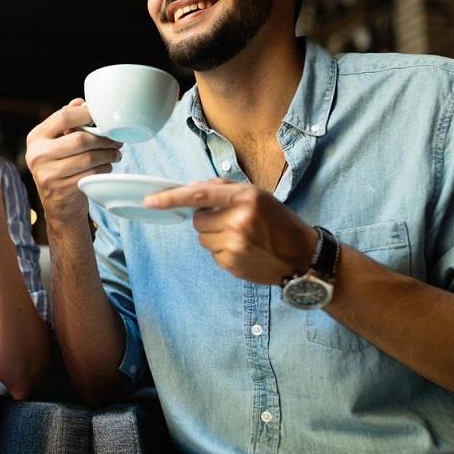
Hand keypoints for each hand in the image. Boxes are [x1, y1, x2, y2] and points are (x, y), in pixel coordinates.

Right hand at [25, 98, 122, 224]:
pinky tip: (107, 167)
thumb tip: (80, 102)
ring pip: (89, 157)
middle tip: (117, 140)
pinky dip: (104, 169)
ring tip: (116, 153)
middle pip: (80, 139)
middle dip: (104, 139)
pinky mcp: (61, 189)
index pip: (63, 116)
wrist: (59, 207)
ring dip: (108, 154)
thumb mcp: (57, 145)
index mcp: (35, 138)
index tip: (103, 116)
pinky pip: (91, 173)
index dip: (87, 113)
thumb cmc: (62, 169)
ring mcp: (47, 174)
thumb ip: (66, 123)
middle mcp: (37, 155)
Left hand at [143, 178, 317, 284]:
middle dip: (208, 219)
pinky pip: (212, 254)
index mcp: (246, 198)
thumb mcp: (257, 195)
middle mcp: (239, 220)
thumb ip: (223, 189)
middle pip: (198, 220)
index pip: (199, 195)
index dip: (172, 198)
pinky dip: (222, 251)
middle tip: (231, 221)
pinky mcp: (232, 264)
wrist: (302, 256)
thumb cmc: (278, 221)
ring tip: (241, 237)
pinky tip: (244, 250)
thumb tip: (189, 189)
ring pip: (202, 238)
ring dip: (214, 236)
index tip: (151, 200)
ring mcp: (235, 245)